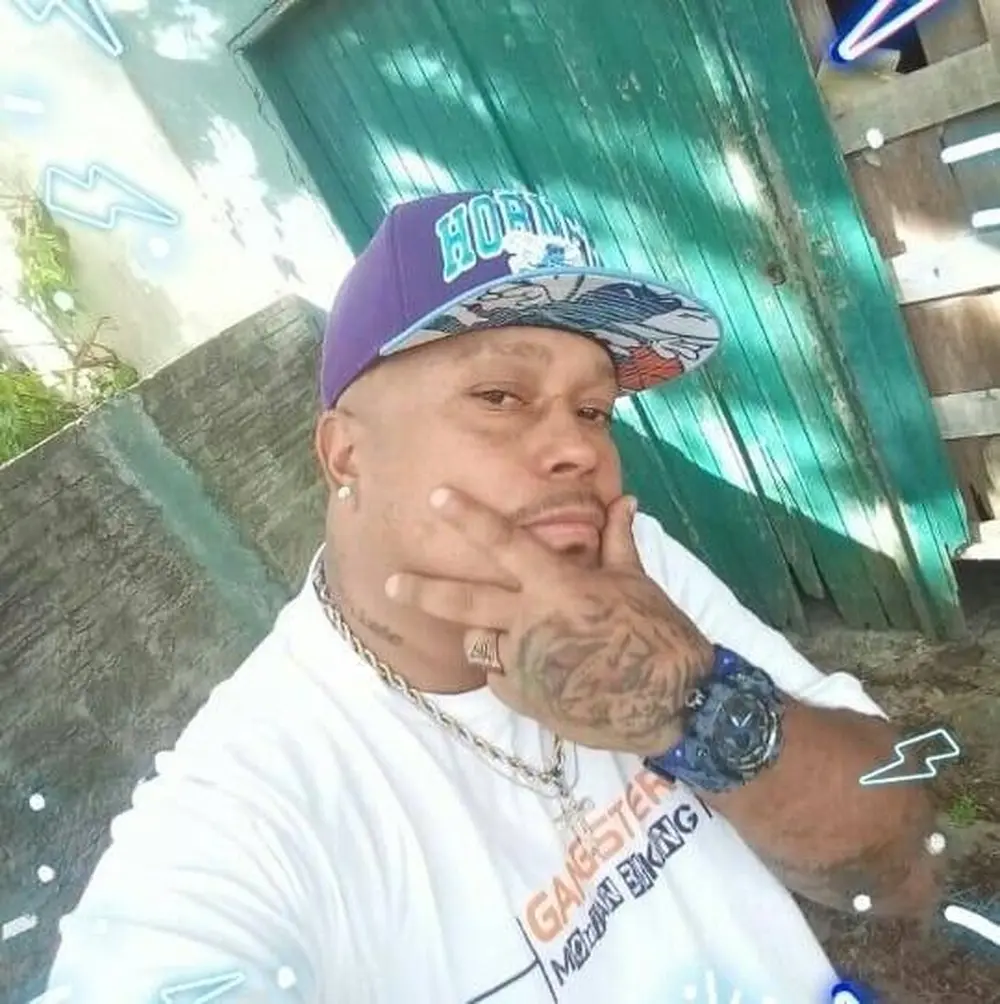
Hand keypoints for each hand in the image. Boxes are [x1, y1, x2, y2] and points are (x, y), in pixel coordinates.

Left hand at [384, 488, 714, 755]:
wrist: (673, 703)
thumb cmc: (658, 634)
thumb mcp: (638, 582)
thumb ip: (617, 541)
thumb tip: (624, 501)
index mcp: (555, 584)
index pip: (502, 541)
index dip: (467, 516)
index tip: (436, 497)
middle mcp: (529, 621)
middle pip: (462, 602)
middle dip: (421, 591)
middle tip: (390, 583)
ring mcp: (524, 663)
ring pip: (476, 644)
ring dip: (480, 636)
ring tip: (495, 634)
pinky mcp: (525, 699)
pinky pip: (498, 678)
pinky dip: (507, 670)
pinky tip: (534, 670)